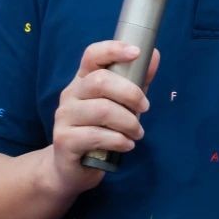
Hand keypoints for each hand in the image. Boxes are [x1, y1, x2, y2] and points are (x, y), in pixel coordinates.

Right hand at [45, 41, 160, 196]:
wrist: (71, 168)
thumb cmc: (98, 130)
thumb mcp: (119, 104)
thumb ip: (136, 81)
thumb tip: (154, 55)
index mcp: (83, 80)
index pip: (92, 55)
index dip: (113, 50)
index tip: (136, 52)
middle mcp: (70, 95)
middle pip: (100, 81)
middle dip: (131, 93)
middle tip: (145, 108)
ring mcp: (64, 117)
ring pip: (102, 110)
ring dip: (128, 122)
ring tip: (137, 133)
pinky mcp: (64, 140)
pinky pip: (96, 135)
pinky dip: (118, 140)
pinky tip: (126, 145)